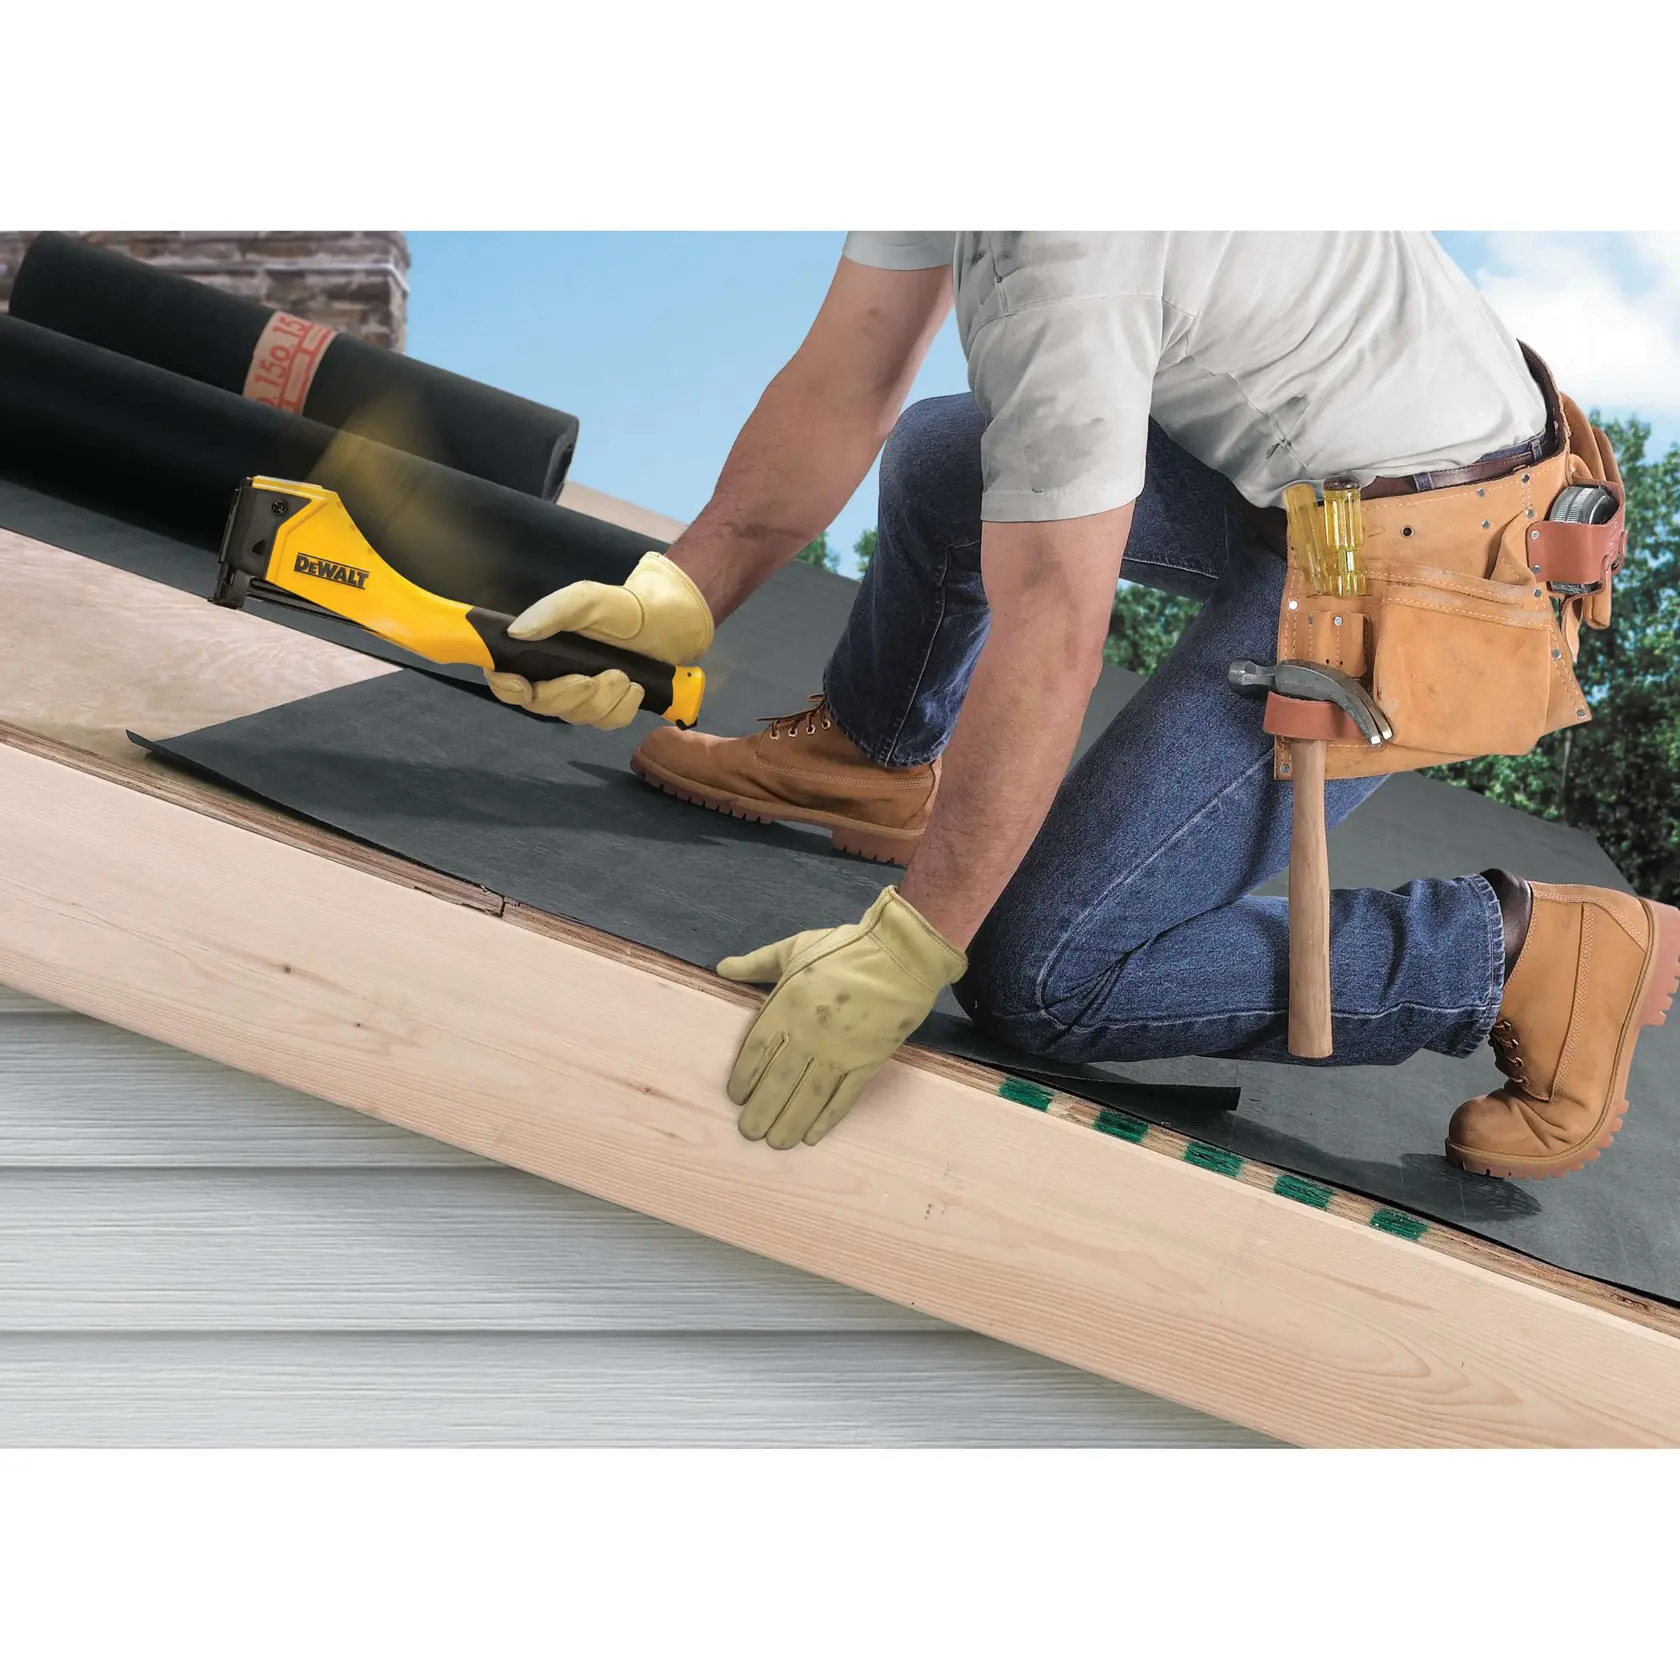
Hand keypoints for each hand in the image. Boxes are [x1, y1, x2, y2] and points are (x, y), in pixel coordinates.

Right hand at [486, 552, 712, 729]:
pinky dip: (622, 709)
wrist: (670, 622)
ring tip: (624, 675)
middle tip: (595, 678)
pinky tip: (636, 689)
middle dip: (567, 695)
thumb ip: (554, 611)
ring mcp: (580, 695)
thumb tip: (517, 632)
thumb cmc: (624, 608)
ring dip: (602, 700)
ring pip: (575, 716)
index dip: (506, 686)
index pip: (505, 677)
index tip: (523, 685)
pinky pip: (605, 723)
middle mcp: (554, 675)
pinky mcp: (607, 709)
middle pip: (540, 704)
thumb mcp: (589, 599)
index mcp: (540, 649)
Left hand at [716, 887, 966, 1148]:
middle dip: (760, 1112)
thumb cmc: (845, 948)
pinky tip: (813, 1136)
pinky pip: (843, 1098)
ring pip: (807, 1097)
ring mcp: (839, 1052)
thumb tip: (721, 968)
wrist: (901, 955)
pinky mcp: (867, 1063)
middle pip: (777, 1082)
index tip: (735, 1097)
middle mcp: (808, 1035)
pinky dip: (827, 1119)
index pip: (756, 1052)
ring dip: (789, 1123)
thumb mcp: (795, 947)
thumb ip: (757, 963)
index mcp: (786, 1005)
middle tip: (748, 1133)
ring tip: (776, 1143)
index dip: (743, 1078)